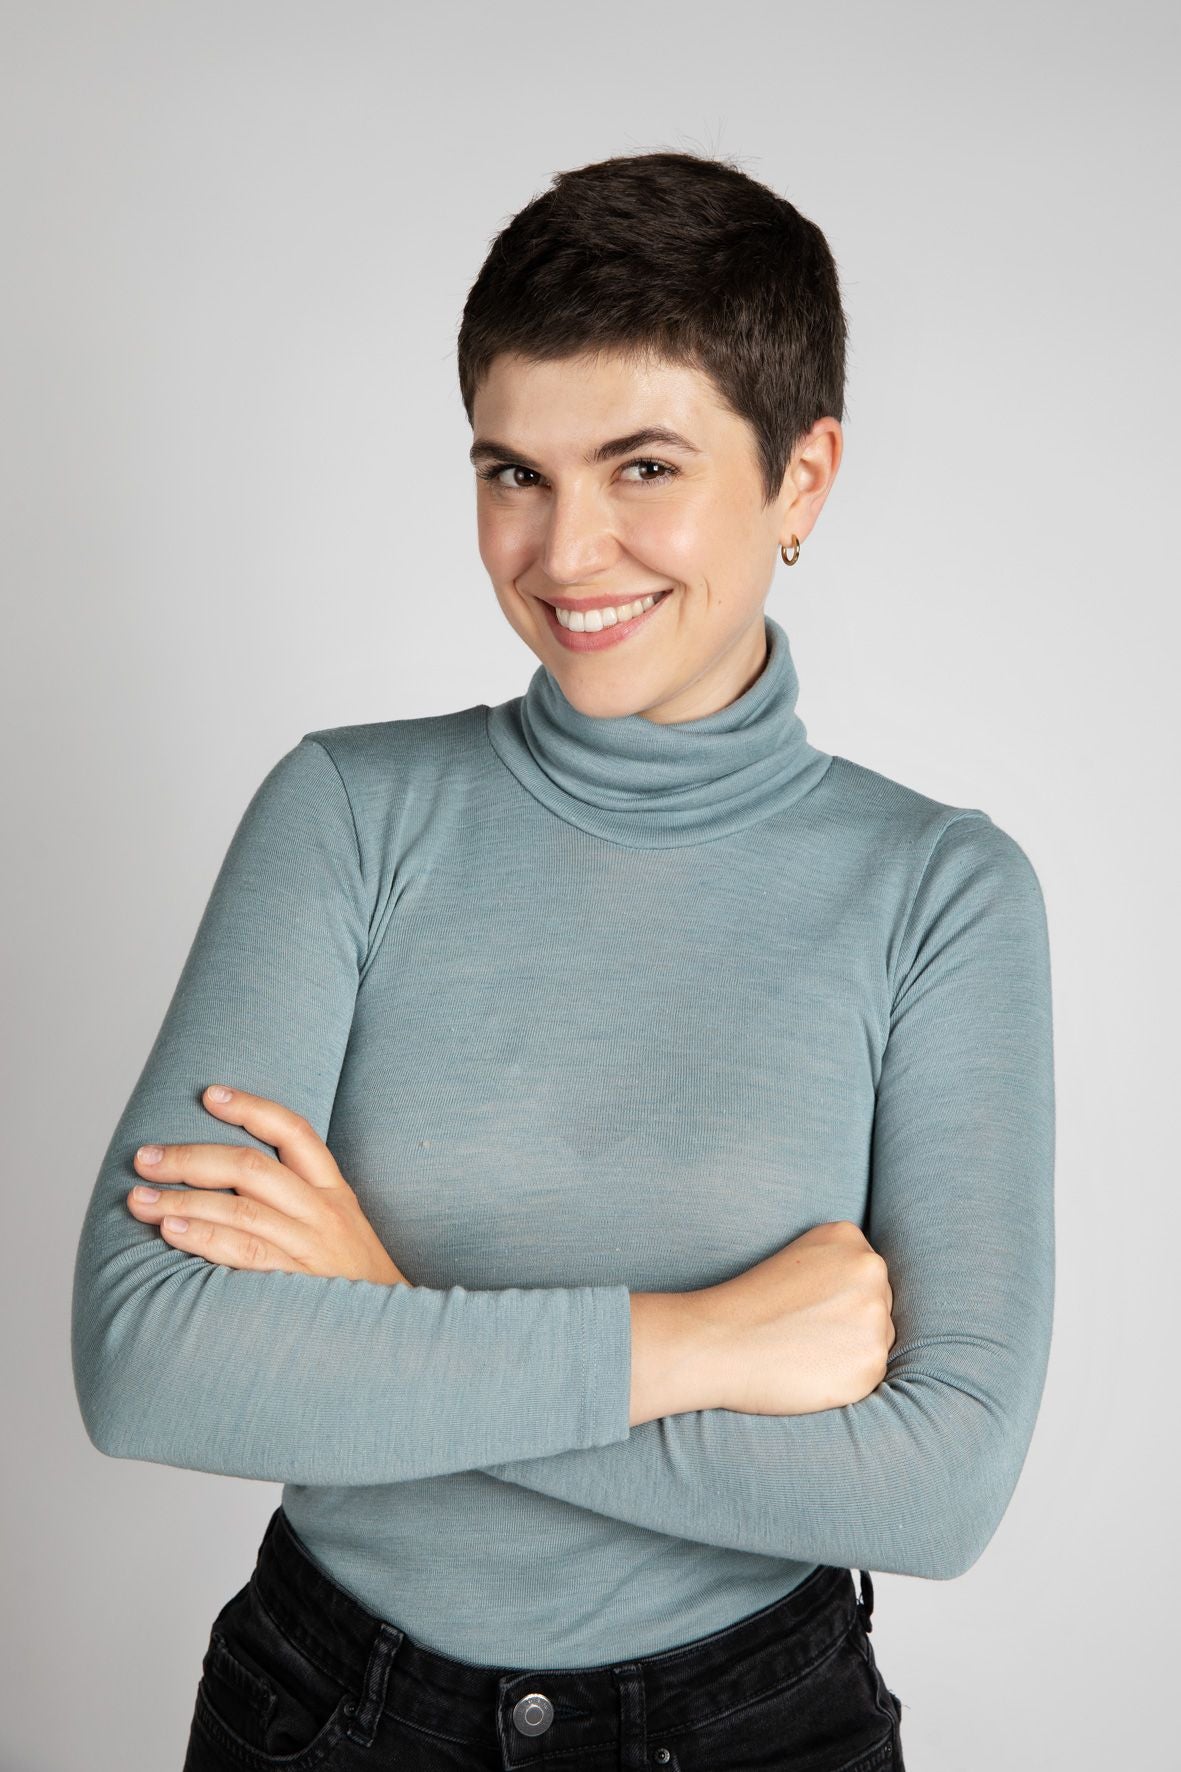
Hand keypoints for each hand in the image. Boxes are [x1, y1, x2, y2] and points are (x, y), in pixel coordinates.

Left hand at [125, 1084, 412, 1286]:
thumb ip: (299, 1201)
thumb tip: (231, 1180)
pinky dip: (205, 1238)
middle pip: (252, 1167)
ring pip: (240, 1208)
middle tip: (145, 1158)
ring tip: (140, 1199)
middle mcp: (323, 1212)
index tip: (209, 1094)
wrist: (395, 1331)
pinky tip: (171, 1231)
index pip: (294, 1132)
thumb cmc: (354, 1281)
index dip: (252, 1108)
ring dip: (183, 1200)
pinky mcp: (297, 1282)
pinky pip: (245, 1252)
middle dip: (191, 1158)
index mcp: (333, 1191)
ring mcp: (311, 1246)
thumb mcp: (340, 1228)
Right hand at [690, 1220, 894, 1416]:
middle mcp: (870, 1270)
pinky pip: (871, 1372)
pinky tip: (812, 1370)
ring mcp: (874, 1316)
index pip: (865, 1273)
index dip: (835, 1295)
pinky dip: (847, 1378)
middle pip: (878, 1303)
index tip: (806, 1305)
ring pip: (878, 1338)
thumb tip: (869, 1292)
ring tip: (805, 1351)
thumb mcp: (798, 1255)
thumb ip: (838, 1264)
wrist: (718, 1342)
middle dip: (849, 1320)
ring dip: (851, 1349)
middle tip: (803, 1331)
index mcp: (847, 1237)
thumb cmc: (748, 1304)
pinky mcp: (872, 1362)